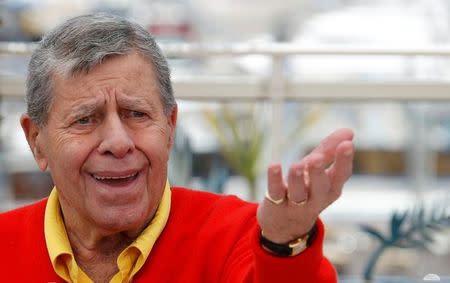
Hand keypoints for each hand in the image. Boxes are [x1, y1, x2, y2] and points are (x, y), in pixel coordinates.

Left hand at [256, 128, 353, 242]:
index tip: (347, 144)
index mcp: (330, 189)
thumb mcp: (316, 170)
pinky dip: (274, 180)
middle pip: (320, 188)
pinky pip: (276, 193)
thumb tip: (349, 131)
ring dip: (297, 179)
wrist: (284, 225)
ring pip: (298, 193)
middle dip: (318, 173)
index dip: (344, 161)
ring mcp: (295, 204)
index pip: (341, 176)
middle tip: (316, 158)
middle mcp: (315, 198)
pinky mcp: (276, 205)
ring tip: (296, 165)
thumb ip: (329, 151)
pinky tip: (274, 166)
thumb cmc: (305, 190)